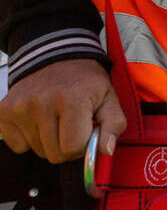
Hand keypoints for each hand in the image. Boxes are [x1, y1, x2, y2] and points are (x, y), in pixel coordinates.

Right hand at [0, 59, 124, 162]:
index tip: (87, 130)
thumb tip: (106, 151)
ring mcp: (19, 107)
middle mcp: (41, 102)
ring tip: (56, 119)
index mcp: (71, 99)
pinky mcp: (4, 111)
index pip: (73, 147)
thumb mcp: (109, 97)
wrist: (55, 56)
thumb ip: (114, 125)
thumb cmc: (85, 80)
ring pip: (37, 151)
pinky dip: (28, 139)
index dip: (84, 144)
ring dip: (49, 142)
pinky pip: (17, 146)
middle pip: (54, 154)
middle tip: (72, 125)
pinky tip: (38, 120)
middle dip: (67, 146)